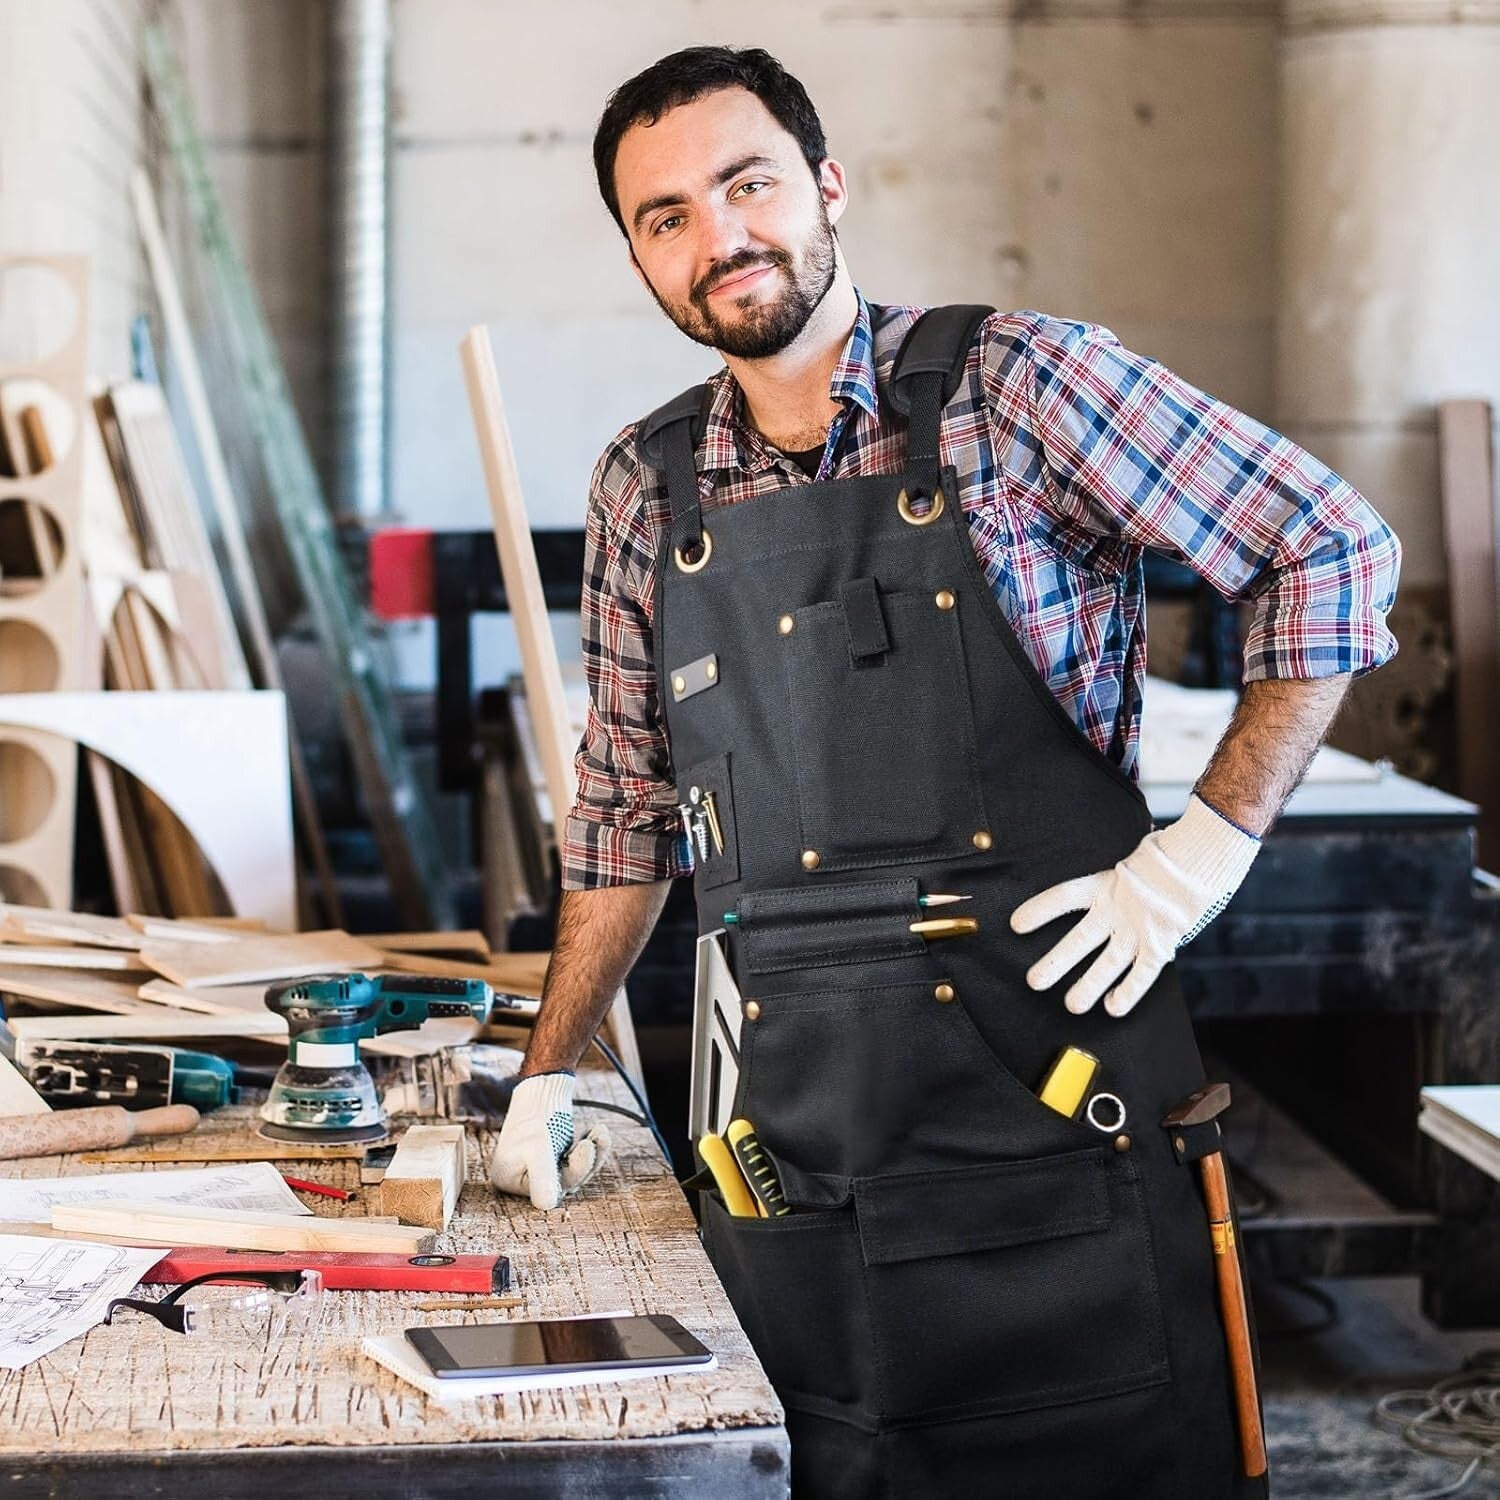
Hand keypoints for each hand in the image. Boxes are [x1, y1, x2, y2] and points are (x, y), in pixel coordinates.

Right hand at [489, 1071, 609, 1210]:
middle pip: (564, 1182)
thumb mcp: (539, 1147)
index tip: (587, 1146)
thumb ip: (543, 1177)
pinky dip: (589, 1146)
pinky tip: (596, 1130)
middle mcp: (521, 1179)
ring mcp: (538, 1169)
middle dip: (586, 1159)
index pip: (549, 1191)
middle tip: (599, 1134)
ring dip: (592, 1150)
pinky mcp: (552, 1159)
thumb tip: (545, 1206)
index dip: (574, 1172)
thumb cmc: (536, 1116)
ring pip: (574, 1171)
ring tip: (600, 1129)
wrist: (542, 1087)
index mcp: (509, 1181)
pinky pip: (575, 1161)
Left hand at [1009, 793, 1260, 1017]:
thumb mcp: (1131, 862)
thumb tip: (1100, 885)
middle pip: (1080, 939)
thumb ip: (1114, 880)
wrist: (1203, 855)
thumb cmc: (1167, 858)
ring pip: (1109, 963)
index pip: (1064, 896)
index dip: (1040, 910)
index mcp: (1108, 882)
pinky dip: (1129, 991)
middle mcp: (1119, 908)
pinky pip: (1142, 973)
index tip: (1016, 925)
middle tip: (1034, 981)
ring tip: (1071, 1005)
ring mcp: (1140, 927)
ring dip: (1089, 986)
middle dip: (1056, 962)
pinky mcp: (1162, 942)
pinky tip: (1113, 1008)